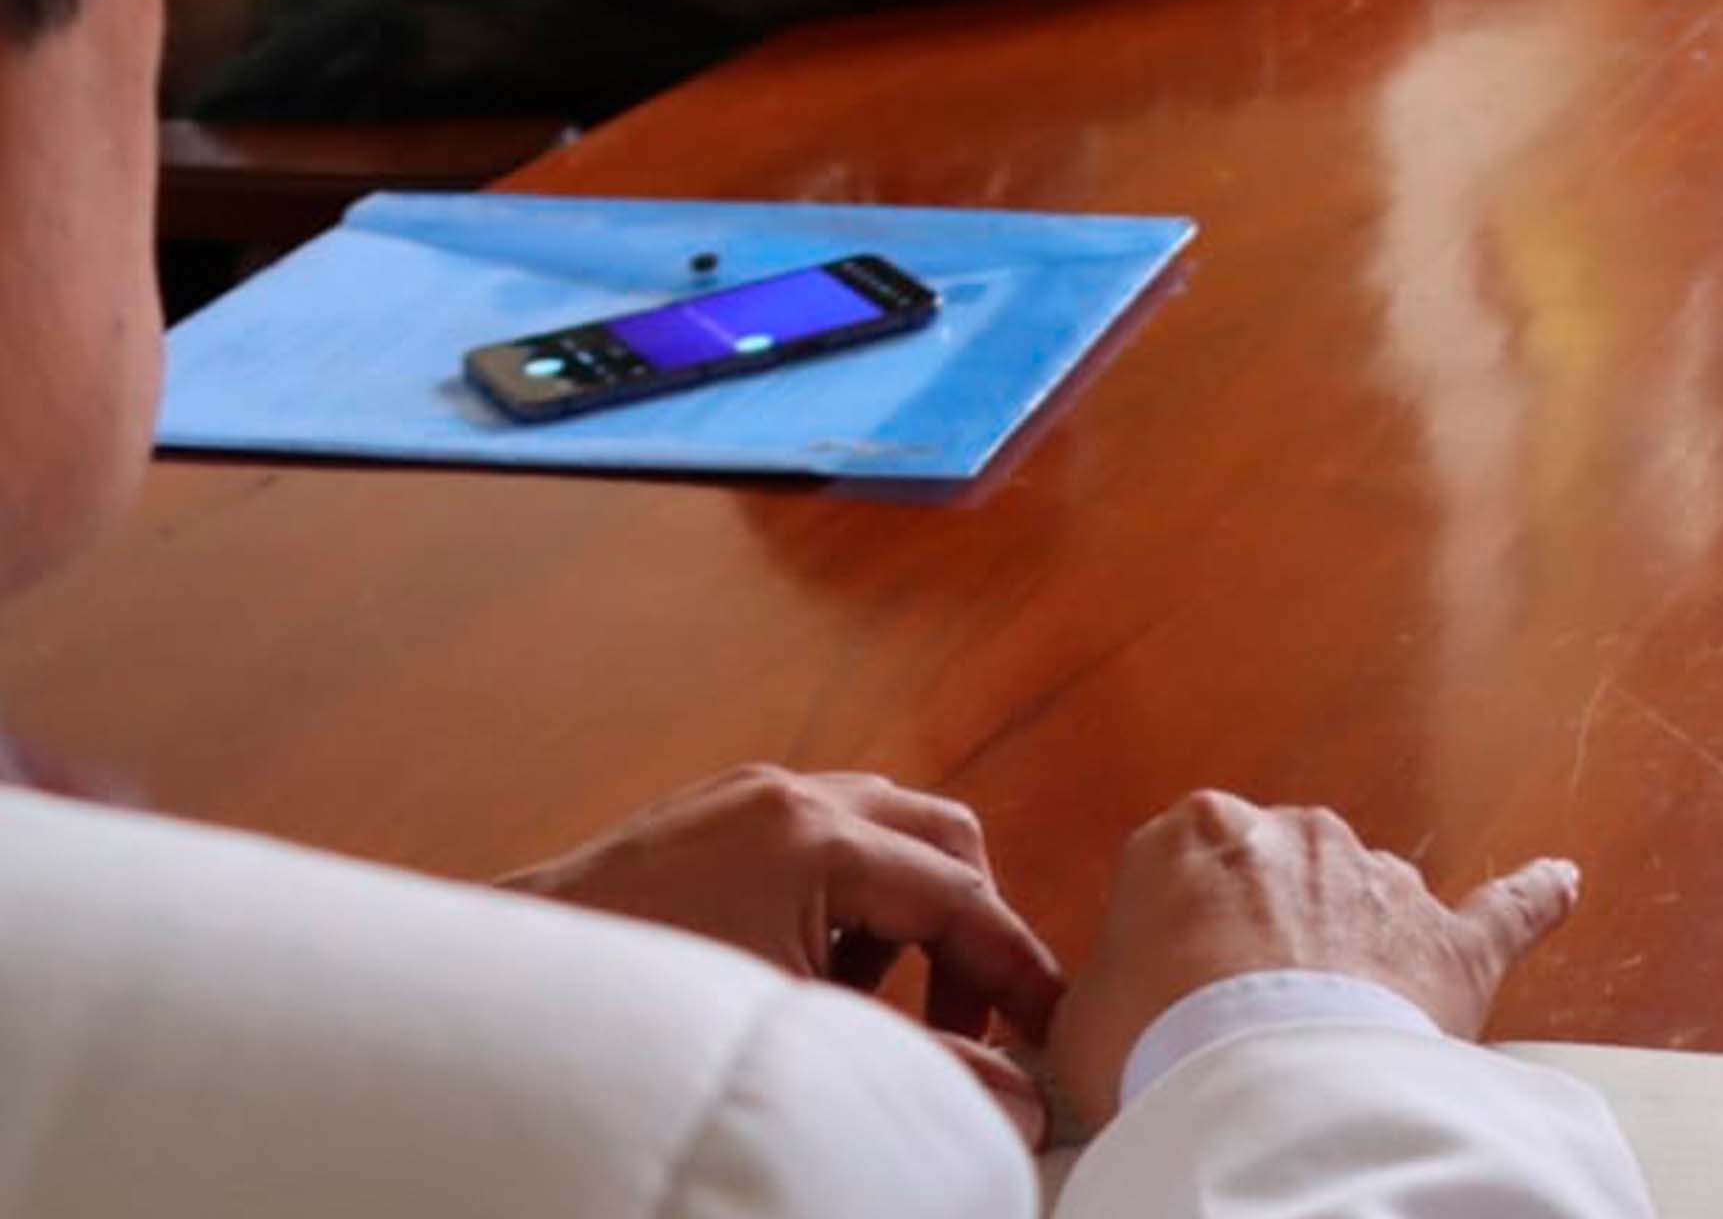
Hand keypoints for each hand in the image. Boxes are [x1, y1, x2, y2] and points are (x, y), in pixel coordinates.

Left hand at [500, 764, 1064, 1139]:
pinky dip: (840, 906)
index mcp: (815, 838)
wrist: (490, 1016)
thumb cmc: (638, 1028)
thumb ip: (923, 1072)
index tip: (1052, 1024)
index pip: (959, 893)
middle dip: (965, 930)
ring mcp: (738, 800)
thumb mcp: (796, 1049)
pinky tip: (801, 980)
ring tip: (864, 1009)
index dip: (1015, 965)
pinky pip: (815, 843)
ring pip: (877, 834)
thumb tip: (1022, 1106)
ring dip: (898, 919)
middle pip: (937, 838)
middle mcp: (786, 797)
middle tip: (965, 1018)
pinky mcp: (701, 822)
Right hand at [1047, 794, 1583, 1131]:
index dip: (1171, 949)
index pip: (1176, 875)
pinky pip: (1505, 908)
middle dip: (1262, 947)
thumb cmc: (1157, 1051)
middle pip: (1275, 884)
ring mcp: (1380, 881)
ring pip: (1364, 909)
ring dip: (1351, 959)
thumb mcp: (1080, 1023)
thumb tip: (1107, 1018)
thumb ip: (1105, 994)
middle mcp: (1295, 833)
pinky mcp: (1451, 941)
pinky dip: (1534, 898)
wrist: (1263, 1092)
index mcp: (1195, 834)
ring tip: (1322, 1039)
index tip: (1167, 1003)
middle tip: (1240, 1028)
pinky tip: (1562, 884)